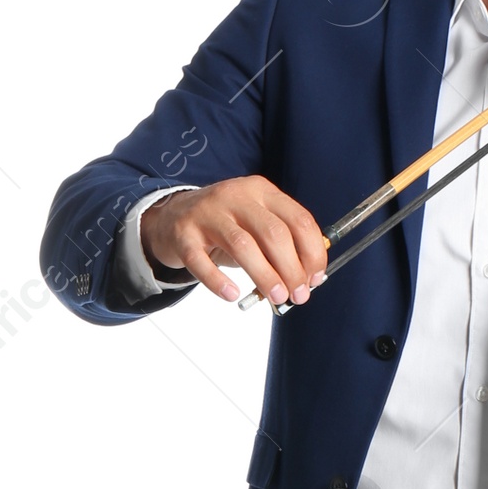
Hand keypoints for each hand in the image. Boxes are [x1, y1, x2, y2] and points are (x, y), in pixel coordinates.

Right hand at [142, 176, 328, 306]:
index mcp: (261, 191)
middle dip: (292, 269)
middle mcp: (236, 196)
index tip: (315, 279)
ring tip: (276, 297)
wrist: (172, 216)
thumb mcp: (256, 223)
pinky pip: (200, 260)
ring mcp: (207, 213)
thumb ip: (282, 244)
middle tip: (298, 295)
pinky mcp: (183, 234)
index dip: (312, 253)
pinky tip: (231, 294)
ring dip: (265, 275)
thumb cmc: (224, 226)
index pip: (298, 220)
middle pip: (273, 233)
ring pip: (242, 245)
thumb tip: (308, 278)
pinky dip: (217, 280)